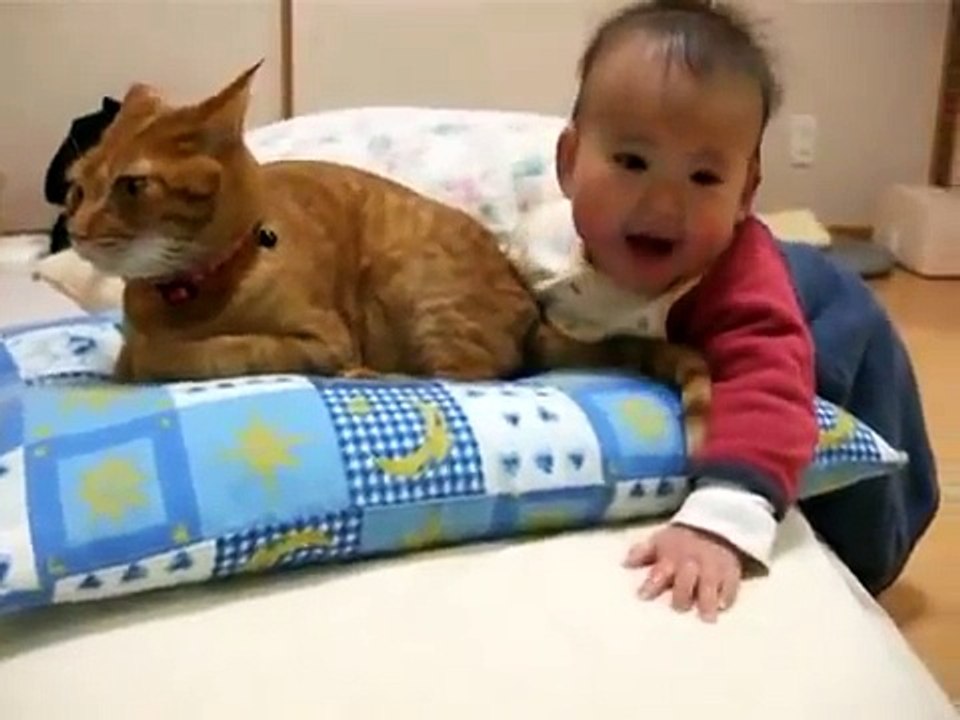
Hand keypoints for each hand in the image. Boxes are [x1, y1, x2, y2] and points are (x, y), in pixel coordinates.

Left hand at [623, 524, 743, 622]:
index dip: (650, 585)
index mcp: (671, 557)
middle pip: (686, 581)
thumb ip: (642, 553)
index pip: (659, 572)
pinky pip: (731, 587)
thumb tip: (624, 564)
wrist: (715, 528)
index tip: (642, 596)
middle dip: (682, 594)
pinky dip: (727, 597)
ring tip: (707, 617)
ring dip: (707, 601)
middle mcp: (692, 564)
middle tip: (679, 608)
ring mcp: (713, 569)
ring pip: (710, 585)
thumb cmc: (681, 540)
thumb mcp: (660, 541)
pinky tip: (722, 607)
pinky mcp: (732, 573)